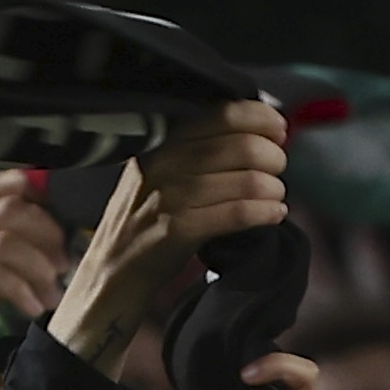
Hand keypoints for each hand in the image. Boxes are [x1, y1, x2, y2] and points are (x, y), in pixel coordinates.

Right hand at [0, 170, 65, 389]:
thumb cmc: (24, 334)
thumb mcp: (44, 287)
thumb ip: (56, 257)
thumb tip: (93, 232)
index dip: (25, 183)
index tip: (59, 200)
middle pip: (3, 211)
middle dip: (43, 232)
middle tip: (66, 265)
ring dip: (34, 267)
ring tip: (54, 298)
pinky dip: (16, 289)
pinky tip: (34, 308)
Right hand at [53, 100, 291, 372]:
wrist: (111, 274)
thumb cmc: (144, 224)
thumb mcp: (159, 175)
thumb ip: (196, 152)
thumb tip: (255, 135)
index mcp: (159, 143)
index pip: (219, 114)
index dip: (259, 117)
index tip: (279, 129)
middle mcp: (162, 164)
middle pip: (239, 145)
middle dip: (272, 157)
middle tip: (278, 170)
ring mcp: (167, 197)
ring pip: (243, 179)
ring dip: (272, 188)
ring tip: (276, 196)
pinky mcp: (176, 232)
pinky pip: (235, 214)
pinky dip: (263, 212)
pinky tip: (275, 214)